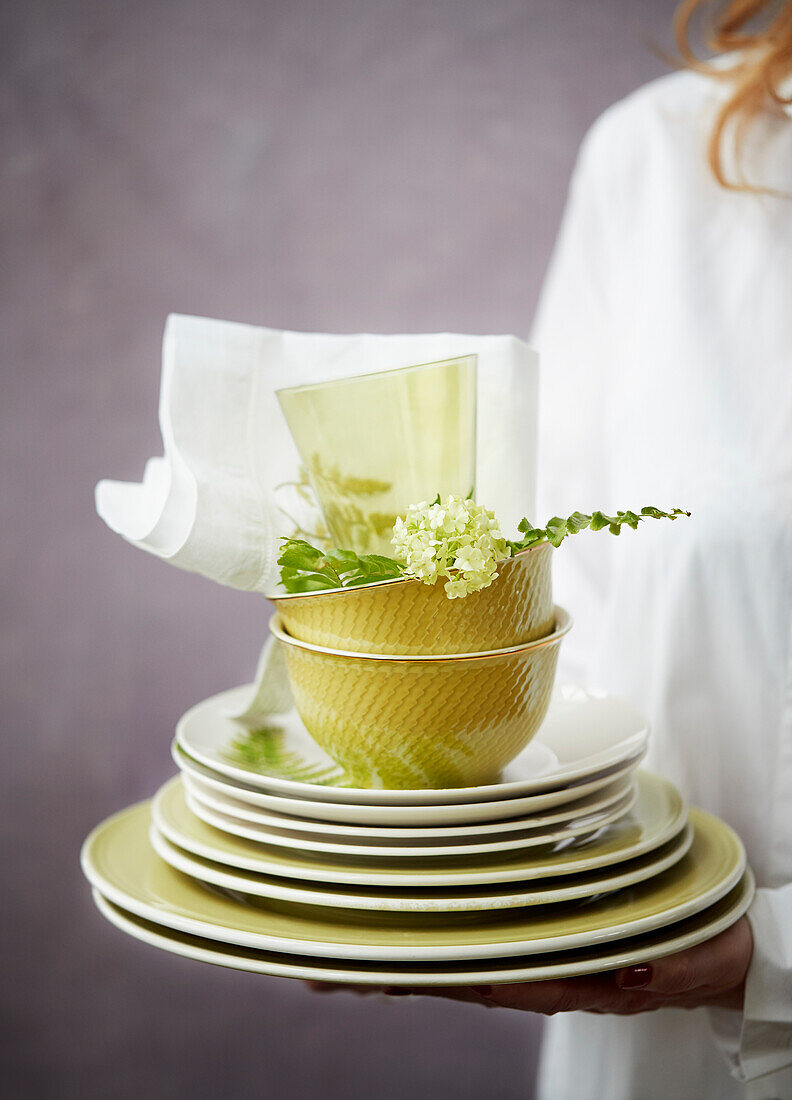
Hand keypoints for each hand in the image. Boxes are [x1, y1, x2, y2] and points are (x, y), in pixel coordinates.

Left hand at [304, 917, 752, 1014]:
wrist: (714, 944)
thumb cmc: (695, 945)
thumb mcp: (694, 956)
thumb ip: (666, 967)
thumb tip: (631, 972)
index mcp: (558, 972)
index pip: (473, 975)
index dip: (414, 971)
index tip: (358, 971)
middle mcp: (528, 963)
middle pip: (439, 965)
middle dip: (374, 965)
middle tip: (307, 959)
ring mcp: (524, 944)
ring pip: (442, 948)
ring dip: (384, 946)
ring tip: (320, 942)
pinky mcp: (530, 922)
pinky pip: (465, 927)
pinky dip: (420, 925)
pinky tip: (385, 915)